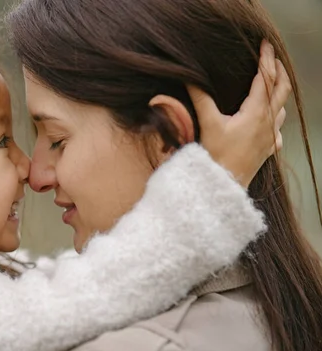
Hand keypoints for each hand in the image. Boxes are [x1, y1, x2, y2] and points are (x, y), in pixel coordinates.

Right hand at [188, 40, 290, 187]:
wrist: (223, 185)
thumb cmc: (216, 156)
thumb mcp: (208, 124)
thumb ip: (201, 99)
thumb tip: (190, 78)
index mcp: (256, 112)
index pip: (265, 78)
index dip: (265, 59)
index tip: (265, 45)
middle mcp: (268, 122)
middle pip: (281, 89)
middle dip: (278, 71)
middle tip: (272, 58)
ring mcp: (270, 137)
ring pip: (281, 108)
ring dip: (278, 93)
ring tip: (271, 85)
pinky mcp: (267, 150)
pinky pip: (277, 130)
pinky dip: (275, 119)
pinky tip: (269, 123)